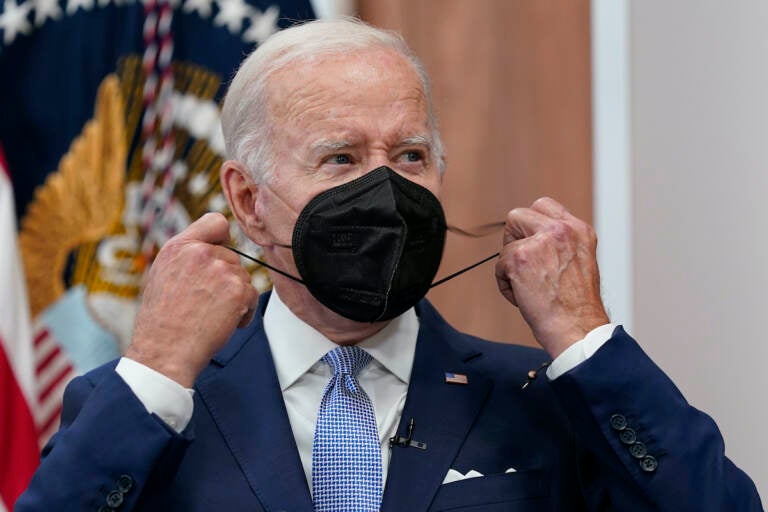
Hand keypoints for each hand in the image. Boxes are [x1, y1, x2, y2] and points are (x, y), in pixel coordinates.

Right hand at [126, 213, 258, 386]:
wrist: (165, 352)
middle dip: (226, 278)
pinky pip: (252, 295)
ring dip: (235, 296)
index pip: (215, 221)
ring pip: (243, 277)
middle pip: (233, 257)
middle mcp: (200, 253)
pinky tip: (224, 323)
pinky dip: (244, 312)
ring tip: (211, 315)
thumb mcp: (163, 275)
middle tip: (206, 302)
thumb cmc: (162, 321)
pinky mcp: (237, 290)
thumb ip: (187, 257)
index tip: (220, 253)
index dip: (222, 238)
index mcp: (179, 246)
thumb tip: (211, 249)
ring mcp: (221, 269)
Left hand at [495, 197, 608, 358]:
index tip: (531, 243)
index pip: (544, 206)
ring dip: (511, 266)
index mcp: (579, 230)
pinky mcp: (519, 257)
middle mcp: (561, 230)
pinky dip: (506, 285)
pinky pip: (499, 266)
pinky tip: (524, 297)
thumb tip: (532, 238)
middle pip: (518, 216)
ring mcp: (539, 241)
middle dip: (514, 239)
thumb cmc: (577, 306)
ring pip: (506, 244)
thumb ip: (559, 244)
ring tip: (530, 288)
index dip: (531, 225)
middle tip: (524, 265)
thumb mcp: (580, 261)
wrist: (577, 327)